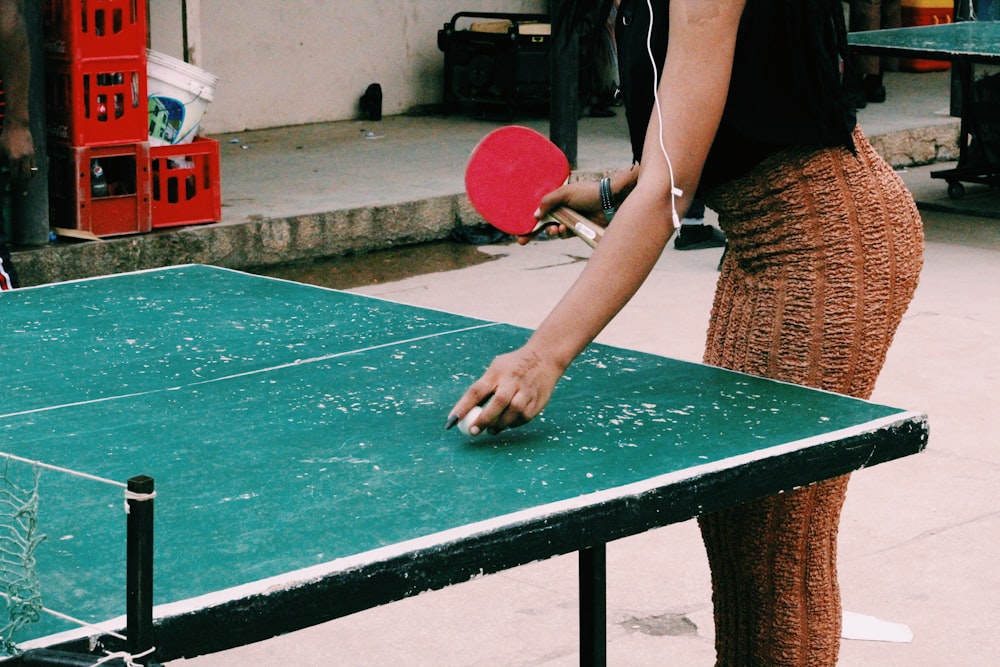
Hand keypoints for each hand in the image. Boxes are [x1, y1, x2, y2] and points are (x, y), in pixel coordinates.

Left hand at [0, 120, 36, 194]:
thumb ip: (2, 162)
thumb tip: (4, 172)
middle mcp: (24, 159)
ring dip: (29, 180)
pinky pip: (34, 166)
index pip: (14, 175)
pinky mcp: (34, 154)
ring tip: (26, 186)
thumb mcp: (0, 149)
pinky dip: (31, 172)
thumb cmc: (6, 137)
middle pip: (25, 177)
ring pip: (32, 172)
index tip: (9, 189)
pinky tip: (29, 175)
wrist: (18, 126)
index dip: (12, 183)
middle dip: (23, 186)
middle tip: (22, 194)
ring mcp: (30, 156)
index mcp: (14, 158)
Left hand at [447, 345, 564, 435]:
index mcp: (497, 372)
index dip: (463, 407)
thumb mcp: (496, 368)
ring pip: (513, 413)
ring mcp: (527, 391)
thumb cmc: (513, 366)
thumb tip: (466, 412)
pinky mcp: (538, 401)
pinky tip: (509, 422)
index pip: (477, 391)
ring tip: (492, 429)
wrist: (545, 357)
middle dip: (484, 420)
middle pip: (497, 403)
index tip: (451, 421)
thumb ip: (484, 387)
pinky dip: (514, 423)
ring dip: (500, 425)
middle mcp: (512, 381)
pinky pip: (524, 418)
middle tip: (474, 431)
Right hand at [515, 180, 605, 244]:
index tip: (518, 230)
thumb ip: (548, 202)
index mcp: (557, 198)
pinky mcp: (577, 229)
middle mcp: (562, 209)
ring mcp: (569, 219)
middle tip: (522, 240)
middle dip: (532, 232)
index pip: (540, 209)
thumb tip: (535, 215)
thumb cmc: (589, 193)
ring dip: (551, 231)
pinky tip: (564, 229)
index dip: (529, 219)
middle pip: (543, 222)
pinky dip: (562, 233)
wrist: (610, 201)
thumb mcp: (565, 193)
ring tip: (555, 229)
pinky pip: (565, 235)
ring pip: (553, 230)